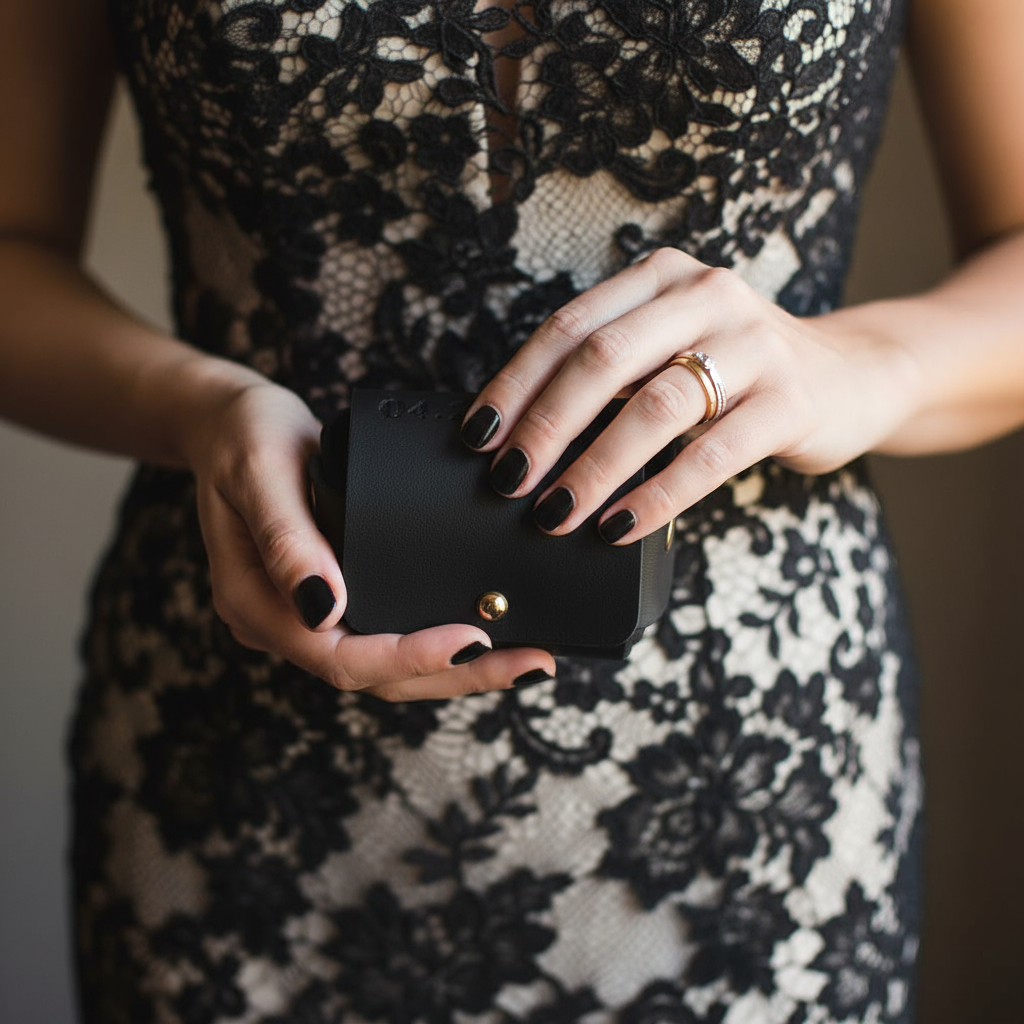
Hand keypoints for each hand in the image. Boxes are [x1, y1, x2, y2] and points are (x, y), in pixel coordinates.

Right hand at [180, 371, 554, 699]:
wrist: (231, 422)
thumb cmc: (243, 436)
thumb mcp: (259, 471)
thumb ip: (286, 539)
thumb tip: (325, 607)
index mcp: (257, 605)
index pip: (340, 657)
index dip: (410, 656)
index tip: (473, 640)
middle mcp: (284, 623)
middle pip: (377, 676)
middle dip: (457, 674)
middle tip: (532, 662)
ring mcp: (309, 616)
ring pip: (388, 666)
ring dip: (458, 668)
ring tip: (526, 657)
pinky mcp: (334, 600)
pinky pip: (388, 633)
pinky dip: (438, 641)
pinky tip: (487, 632)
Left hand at [461, 247, 918, 541]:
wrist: (853, 375)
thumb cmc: (737, 372)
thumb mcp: (671, 350)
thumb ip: (612, 373)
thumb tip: (520, 437)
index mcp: (661, 279)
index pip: (570, 327)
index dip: (517, 384)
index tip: (478, 436)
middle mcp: (706, 296)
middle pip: (603, 360)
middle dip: (545, 427)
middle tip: (508, 480)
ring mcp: (754, 345)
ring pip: (656, 407)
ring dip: (595, 467)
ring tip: (556, 512)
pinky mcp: (790, 400)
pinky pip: (712, 454)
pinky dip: (659, 495)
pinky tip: (621, 526)